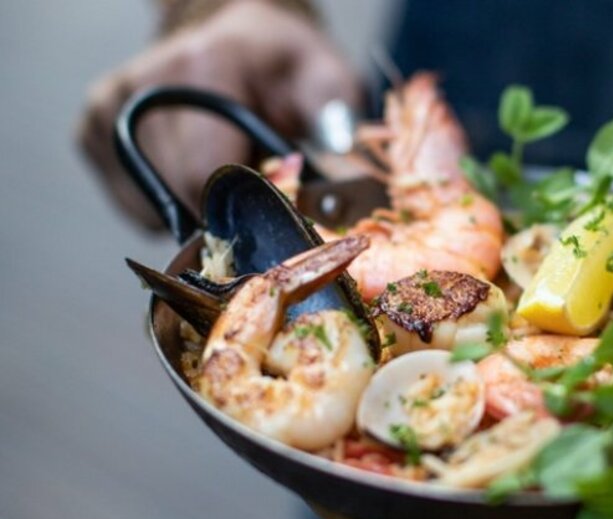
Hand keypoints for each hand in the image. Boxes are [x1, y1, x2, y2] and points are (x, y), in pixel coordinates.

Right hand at [78, 0, 359, 229]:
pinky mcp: (90, 131)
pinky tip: (195, 170)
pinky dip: (171, 204)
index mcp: (200, 68)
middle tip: (255, 186)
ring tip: (226, 170)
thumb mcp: (324, 78)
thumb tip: (346, 173)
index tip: (272, 210)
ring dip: (198, 208)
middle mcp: (141, 87)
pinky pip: (136, 206)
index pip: (207, 176)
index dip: (245, 210)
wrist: (231, 38)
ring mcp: (107, 110)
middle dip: (225, 210)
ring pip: (155, 209)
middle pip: (180, 197)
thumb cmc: (281, 65)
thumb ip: (336, 119)